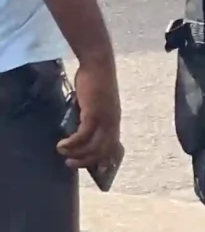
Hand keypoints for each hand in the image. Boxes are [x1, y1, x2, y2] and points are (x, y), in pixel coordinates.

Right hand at [57, 60, 119, 177]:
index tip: (90, 166)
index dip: (102, 159)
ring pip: (94, 146)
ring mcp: (106, 119)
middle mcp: (113, 123)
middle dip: (87, 161)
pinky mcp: (95, 113)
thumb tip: (78, 130)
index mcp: (114, 121)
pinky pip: (84, 135)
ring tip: (62, 153)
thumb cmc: (94, 82)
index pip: (112, 147)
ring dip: (77, 154)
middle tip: (70, 164)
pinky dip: (73, 143)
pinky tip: (62, 144)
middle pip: (104, 151)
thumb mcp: (93, 104)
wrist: (98, 65)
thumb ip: (89, 117)